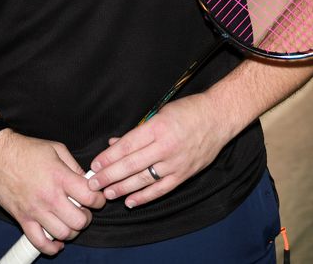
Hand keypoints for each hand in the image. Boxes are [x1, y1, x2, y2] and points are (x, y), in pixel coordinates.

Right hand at [0, 130, 104, 256]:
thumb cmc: (26, 149)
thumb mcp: (56, 148)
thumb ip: (74, 166)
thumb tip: (86, 181)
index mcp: (60, 177)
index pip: (90, 197)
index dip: (99, 200)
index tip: (96, 198)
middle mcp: (49, 196)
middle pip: (80, 221)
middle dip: (86, 218)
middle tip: (82, 210)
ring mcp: (35, 210)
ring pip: (63, 234)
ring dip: (71, 231)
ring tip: (69, 221)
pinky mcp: (22, 218)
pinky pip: (40, 243)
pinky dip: (51, 248)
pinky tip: (57, 242)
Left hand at [86, 94, 238, 208]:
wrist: (219, 118)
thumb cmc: (187, 111)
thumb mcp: (159, 113)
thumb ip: (137, 131)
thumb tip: (114, 144)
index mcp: (157, 127)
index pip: (127, 146)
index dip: (109, 157)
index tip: (95, 164)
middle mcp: (165, 147)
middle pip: (131, 164)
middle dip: (109, 175)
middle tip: (93, 183)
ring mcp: (176, 163)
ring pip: (143, 179)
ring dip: (122, 188)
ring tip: (107, 193)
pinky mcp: (184, 174)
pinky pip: (161, 189)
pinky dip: (144, 197)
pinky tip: (130, 202)